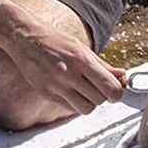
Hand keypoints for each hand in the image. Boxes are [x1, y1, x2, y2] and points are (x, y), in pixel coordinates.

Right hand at [0, 6, 125, 117]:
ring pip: (85, 108)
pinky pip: (69, 107)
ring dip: (89, 103)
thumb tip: (122, 76)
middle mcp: (68, 74)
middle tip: (98, 87)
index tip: (115, 88)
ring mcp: (56, 85)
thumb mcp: (81, 48)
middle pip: (99, 100)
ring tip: (85, 91)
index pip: (110, 86)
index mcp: (81, 59)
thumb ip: (102, 65)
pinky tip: (71, 91)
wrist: (25, 39)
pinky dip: (75, 103)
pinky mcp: (46, 93)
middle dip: (103, 96)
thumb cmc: (53, 40)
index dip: (117, 91)